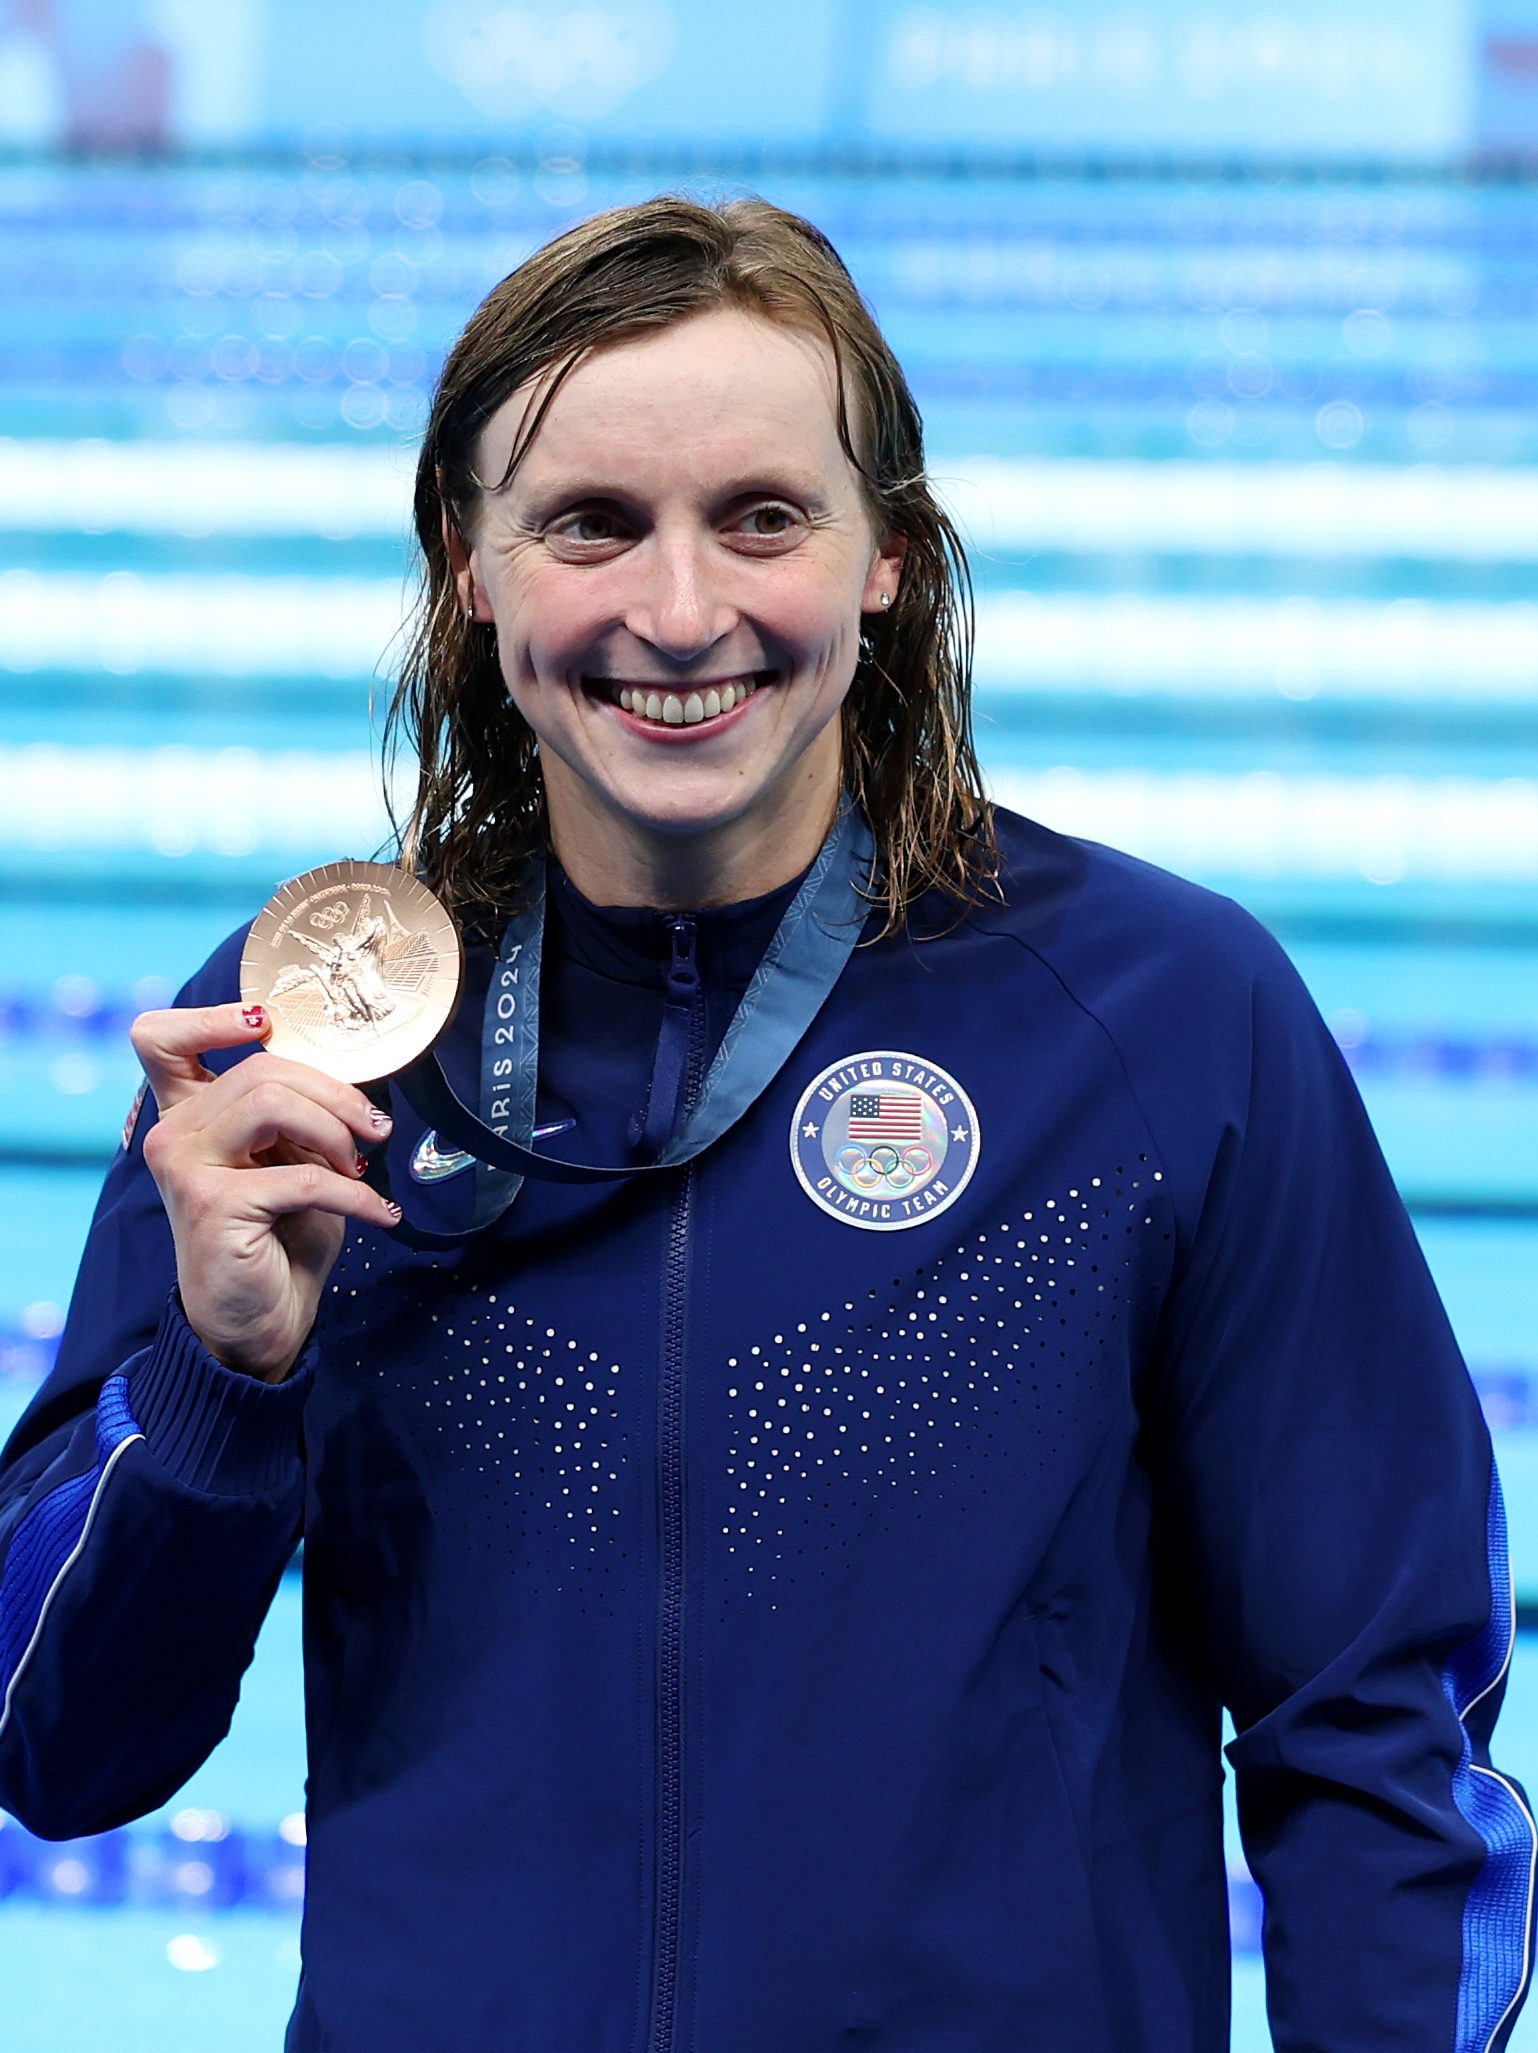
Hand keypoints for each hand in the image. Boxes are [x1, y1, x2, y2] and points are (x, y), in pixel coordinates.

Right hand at [132, 1001, 398, 1383]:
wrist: (261, 1323)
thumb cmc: (280, 1238)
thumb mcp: (290, 1161)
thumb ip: (296, 1114)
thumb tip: (348, 1079)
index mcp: (187, 1114)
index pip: (160, 1037)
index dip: (211, 1016)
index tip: (267, 1025)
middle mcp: (173, 1133)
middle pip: (259, 1069)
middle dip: (334, 1093)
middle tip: (373, 1131)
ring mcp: (184, 1166)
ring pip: (272, 1102)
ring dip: (336, 1130)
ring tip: (363, 1164)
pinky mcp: (211, 1204)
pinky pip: (304, 1175)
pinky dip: (357, 1193)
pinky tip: (381, 1213)